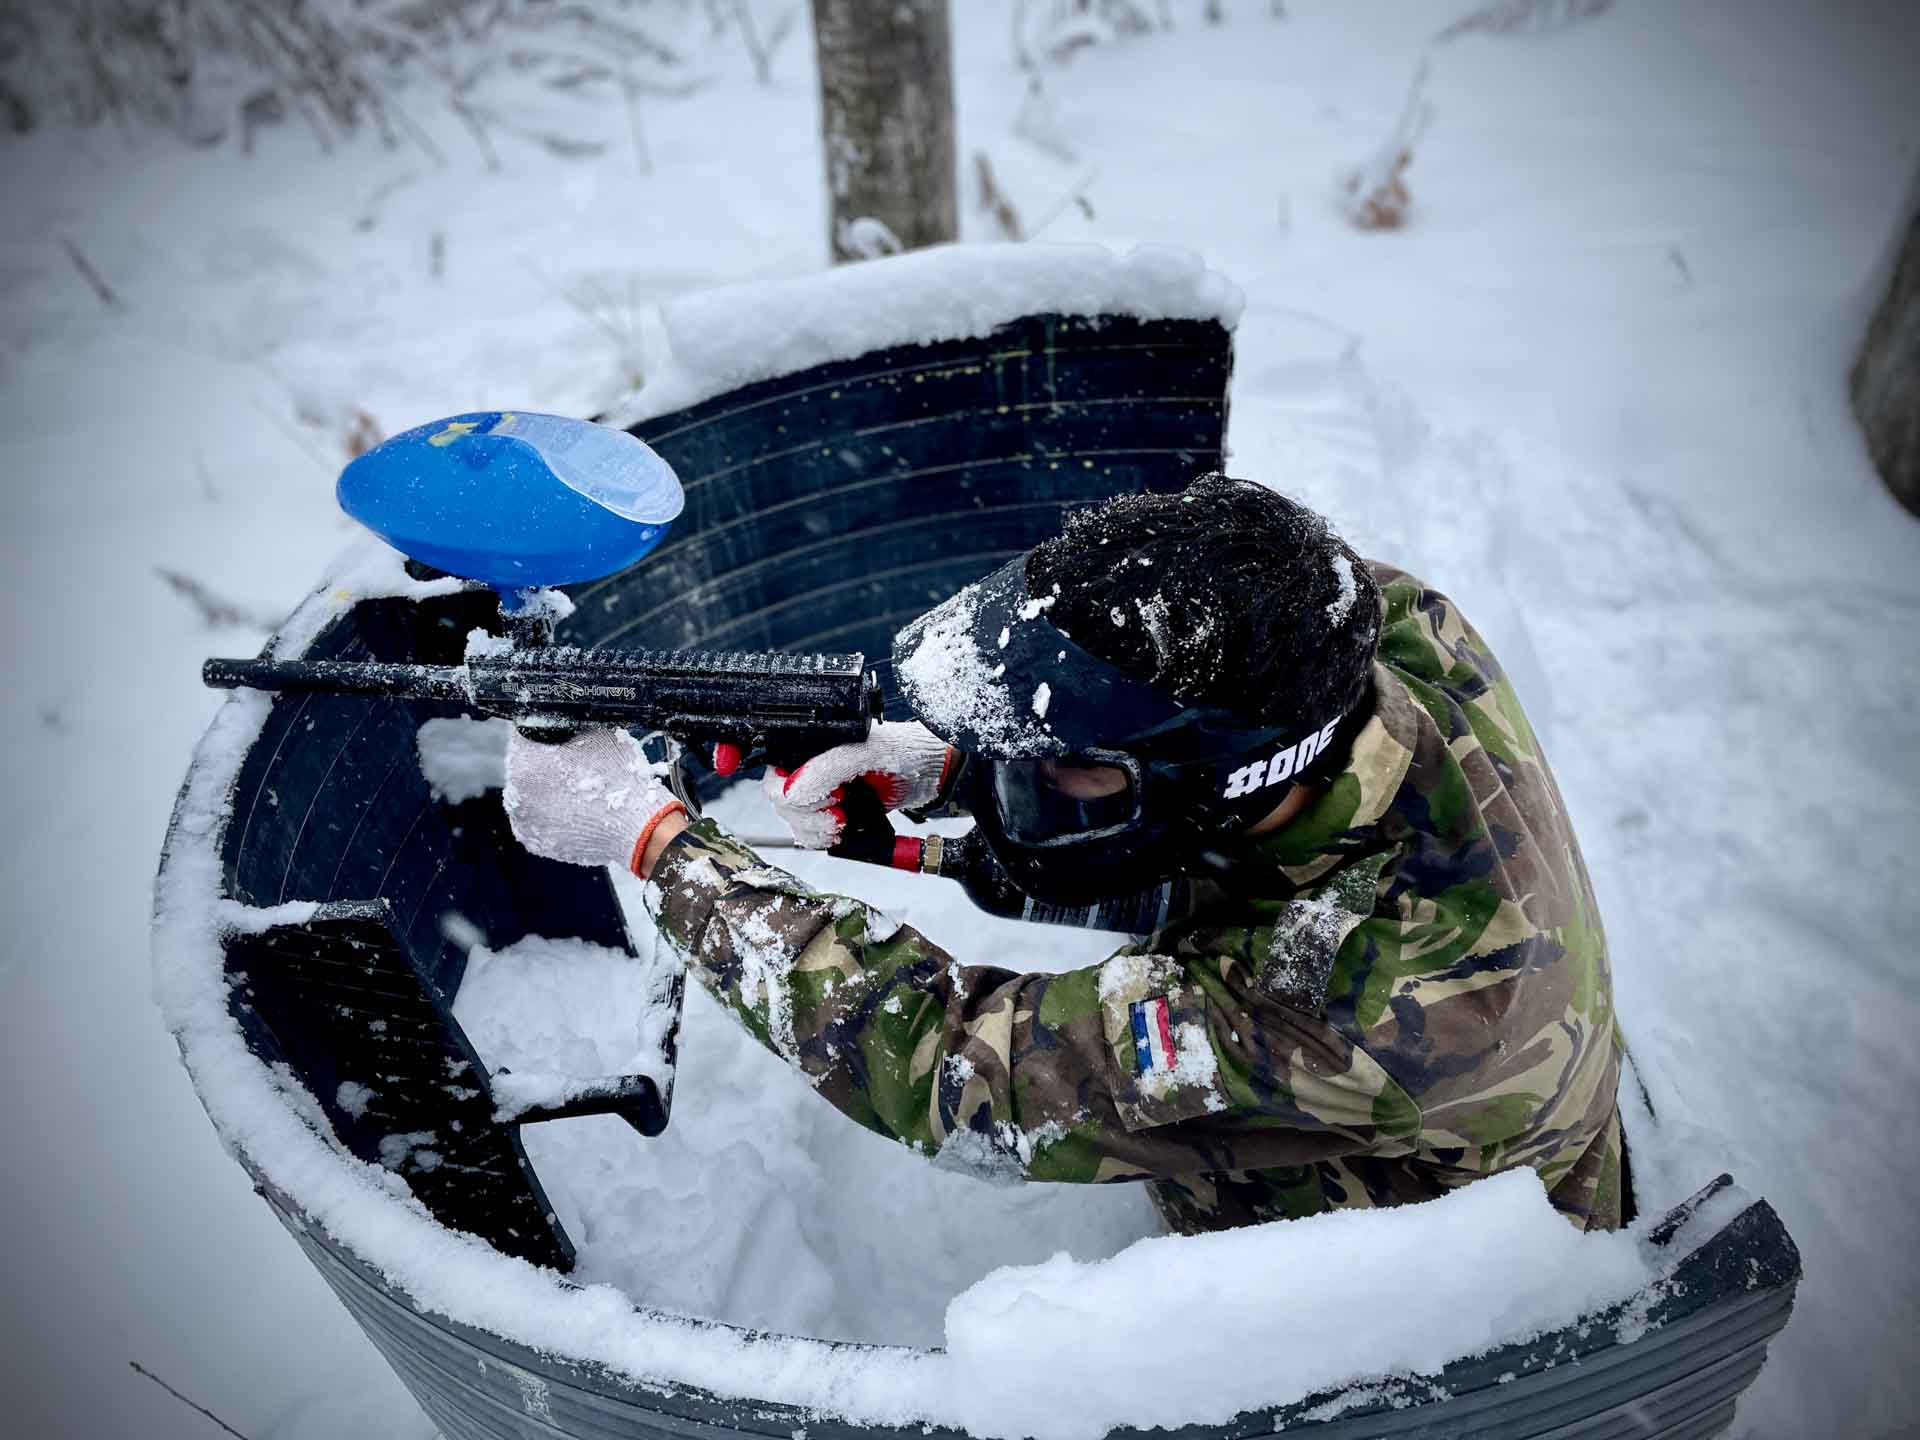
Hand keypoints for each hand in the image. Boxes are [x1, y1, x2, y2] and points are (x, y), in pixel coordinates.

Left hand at [504, 729, 686, 877]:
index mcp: (525, 765)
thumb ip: (569, 726)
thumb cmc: (620, 780)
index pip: (524, 735)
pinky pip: (539, 820)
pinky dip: (552, 814)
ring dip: (546, 790)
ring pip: (530, 795)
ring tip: (576, 790)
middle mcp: (517, 797)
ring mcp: (526, 824)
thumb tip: (560, 723)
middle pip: (524, 767)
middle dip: (543, 764)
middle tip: (571, 766)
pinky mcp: (538, 843)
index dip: (543, 732)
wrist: (638, 826)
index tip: (557, 738)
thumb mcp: (596, 733)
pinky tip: (575, 809)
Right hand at [765, 720, 953, 848]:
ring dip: (818, 828)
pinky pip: (813, 834)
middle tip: (839, 810)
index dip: (791, 792)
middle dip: (808, 814)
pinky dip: (826, 837)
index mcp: (809, 746)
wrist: (928, 774)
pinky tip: (846, 827)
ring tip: (845, 818)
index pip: (776, 774)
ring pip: (795, 821)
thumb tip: (793, 791)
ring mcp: (821, 792)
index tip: (826, 796)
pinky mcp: (834, 813)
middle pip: (781, 802)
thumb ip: (827, 769)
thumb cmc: (901, 751)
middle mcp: (810, 769)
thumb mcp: (865, 753)